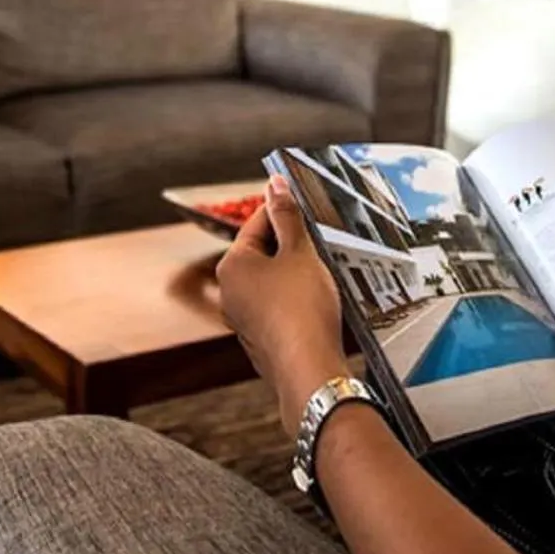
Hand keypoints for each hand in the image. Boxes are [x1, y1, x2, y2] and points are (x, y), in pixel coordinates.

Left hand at [217, 176, 345, 437]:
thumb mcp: (300, 252)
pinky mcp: (262, 338)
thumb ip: (287, 216)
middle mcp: (230, 292)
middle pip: (261, 252)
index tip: (300, 199)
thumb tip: (275, 185)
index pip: (255, 224)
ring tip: (324, 267)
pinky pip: (277, 306)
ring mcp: (244, 319)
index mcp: (232, 266)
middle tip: (319, 235)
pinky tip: (318, 299)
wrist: (308, 368)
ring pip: (270, 281)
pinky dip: (295, 297)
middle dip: (290, 243)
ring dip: (295, 271)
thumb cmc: (301, 308)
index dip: (280, 209)